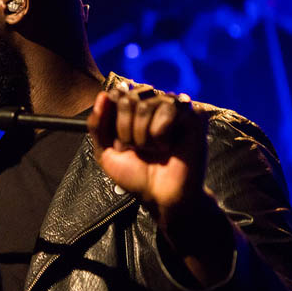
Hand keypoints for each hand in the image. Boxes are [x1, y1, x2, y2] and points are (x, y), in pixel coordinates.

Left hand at [87, 86, 232, 284]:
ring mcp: (176, 109)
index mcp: (136, 110)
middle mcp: (156, 105)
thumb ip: (98, 124)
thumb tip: (103, 95)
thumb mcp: (106, 152)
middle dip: (125, 129)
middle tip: (137, 148)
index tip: (120, 140)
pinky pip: (169, 110)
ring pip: (147, 105)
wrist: (161, 196)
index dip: (113, 119)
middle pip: (129, 98)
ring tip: (153, 150)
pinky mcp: (194, 115)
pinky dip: (161, 134)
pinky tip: (168, 146)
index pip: (117, 94)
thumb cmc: (137, 175)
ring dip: (143, 135)